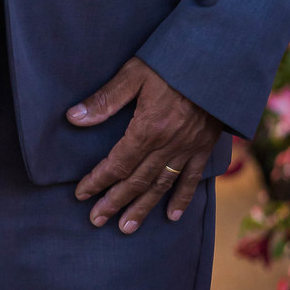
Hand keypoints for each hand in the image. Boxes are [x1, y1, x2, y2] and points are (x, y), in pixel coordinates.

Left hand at [68, 58, 220, 232]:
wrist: (216, 62)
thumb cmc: (171, 63)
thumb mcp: (134, 74)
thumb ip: (105, 99)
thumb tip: (73, 118)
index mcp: (147, 129)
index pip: (117, 163)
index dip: (98, 180)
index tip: (81, 194)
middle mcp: (167, 146)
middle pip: (137, 181)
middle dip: (115, 202)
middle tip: (96, 220)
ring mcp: (187, 149)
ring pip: (161, 185)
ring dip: (142, 208)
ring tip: (126, 227)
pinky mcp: (203, 147)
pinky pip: (191, 178)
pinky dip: (181, 199)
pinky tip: (172, 216)